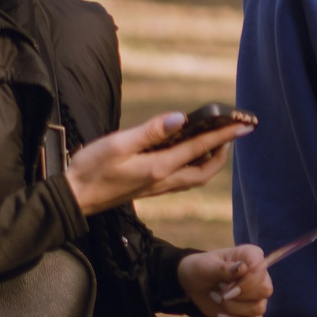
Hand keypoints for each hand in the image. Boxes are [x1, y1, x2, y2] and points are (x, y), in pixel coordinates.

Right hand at [65, 113, 247, 215]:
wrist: (73, 198)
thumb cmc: (91, 169)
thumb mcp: (118, 145)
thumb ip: (150, 132)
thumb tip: (179, 119)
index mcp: (159, 168)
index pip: (199, 149)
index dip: (223, 135)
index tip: (243, 125)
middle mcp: (163, 181)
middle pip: (204, 170)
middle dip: (222, 152)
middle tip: (232, 133)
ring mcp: (156, 187)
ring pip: (194, 177)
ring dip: (210, 160)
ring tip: (216, 141)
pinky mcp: (149, 189)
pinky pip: (181, 179)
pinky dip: (193, 166)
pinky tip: (188, 155)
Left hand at [179, 244, 271, 316]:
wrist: (193, 285)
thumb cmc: (201, 269)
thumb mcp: (206, 267)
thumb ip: (224, 268)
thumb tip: (243, 268)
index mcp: (251, 256)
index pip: (262, 269)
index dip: (246, 281)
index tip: (224, 285)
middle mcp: (259, 275)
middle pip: (265, 290)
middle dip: (239, 296)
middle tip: (221, 292)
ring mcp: (257, 295)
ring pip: (259, 308)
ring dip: (234, 308)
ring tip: (218, 300)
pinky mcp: (251, 312)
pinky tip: (223, 316)